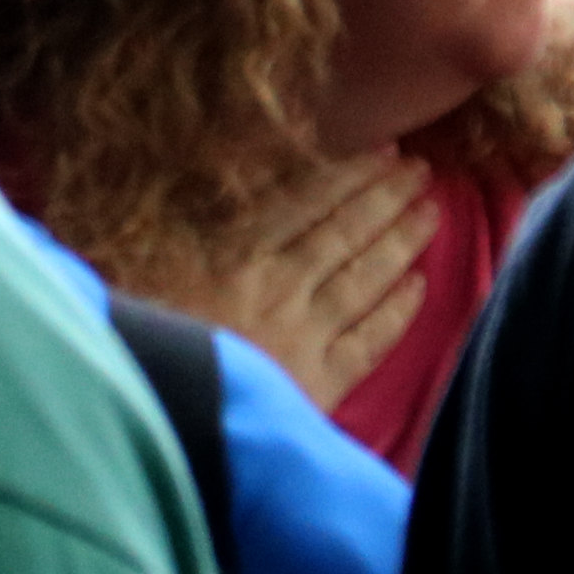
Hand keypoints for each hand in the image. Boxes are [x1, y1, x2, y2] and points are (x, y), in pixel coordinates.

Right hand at [144, 153, 434, 412]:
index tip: (383, 151)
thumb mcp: (147, 262)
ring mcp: (305, 336)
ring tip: (431, 211)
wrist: (161, 423)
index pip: (307, 202)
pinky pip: (368, 343)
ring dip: (400, 242)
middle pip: (343, 233)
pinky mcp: (318, 386)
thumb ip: (188, 221)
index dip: (349, 173)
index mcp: (236, 252)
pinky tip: (419, 287)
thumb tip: (226, 175)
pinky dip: (396, 313)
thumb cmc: (142, 334)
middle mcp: (280, 286)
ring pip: (364, 279)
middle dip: (385, 198)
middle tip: (421, 171)